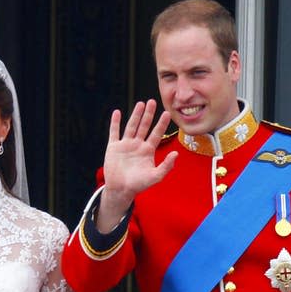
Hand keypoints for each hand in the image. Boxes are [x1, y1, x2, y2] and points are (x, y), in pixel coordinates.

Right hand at [96, 100, 177, 231]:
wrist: (120, 189)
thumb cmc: (138, 185)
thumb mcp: (155, 176)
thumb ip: (166, 166)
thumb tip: (176, 154)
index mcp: (148, 151)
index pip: (156, 134)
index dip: (161, 124)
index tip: (166, 113)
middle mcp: (137, 145)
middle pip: (144, 126)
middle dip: (149, 115)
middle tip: (153, 102)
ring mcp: (125, 145)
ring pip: (131, 126)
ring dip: (136, 115)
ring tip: (140, 104)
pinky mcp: (114, 147)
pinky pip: (114, 132)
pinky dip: (115, 123)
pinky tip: (117, 112)